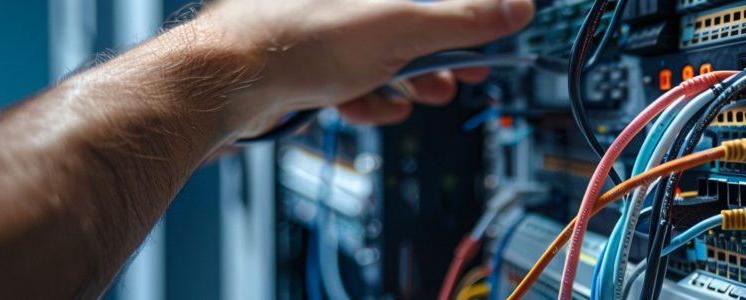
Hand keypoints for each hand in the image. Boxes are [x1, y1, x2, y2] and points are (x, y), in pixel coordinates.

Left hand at [185, 0, 533, 138]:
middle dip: (441, 54)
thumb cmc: (299, 38)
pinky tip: (368, 107)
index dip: (469, 14)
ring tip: (416, 97)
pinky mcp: (312, 60)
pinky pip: (355, 78)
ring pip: (386, 53)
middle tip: (464, 74)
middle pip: (415, 21)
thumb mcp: (403, 28)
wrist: (230, 81)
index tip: (494, 32)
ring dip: (408, 82)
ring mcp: (329, 27)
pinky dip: (368, 98)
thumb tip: (515, 8)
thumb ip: (464, 20)